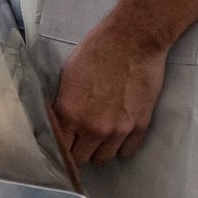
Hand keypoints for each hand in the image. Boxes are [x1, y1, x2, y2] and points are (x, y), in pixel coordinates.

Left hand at [49, 18, 169, 164]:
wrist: (133, 39)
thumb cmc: (97, 50)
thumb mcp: (68, 74)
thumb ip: (62, 104)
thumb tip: (57, 123)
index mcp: (69, 112)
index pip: (59, 149)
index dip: (61, 147)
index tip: (65, 145)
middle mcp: (92, 127)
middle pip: (81, 158)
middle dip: (80, 148)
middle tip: (83, 137)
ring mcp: (118, 130)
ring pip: (103, 159)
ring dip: (101, 149)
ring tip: (102, 133)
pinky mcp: (139, 127)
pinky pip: (127, 152)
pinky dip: (122, 145)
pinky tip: (120, 131)